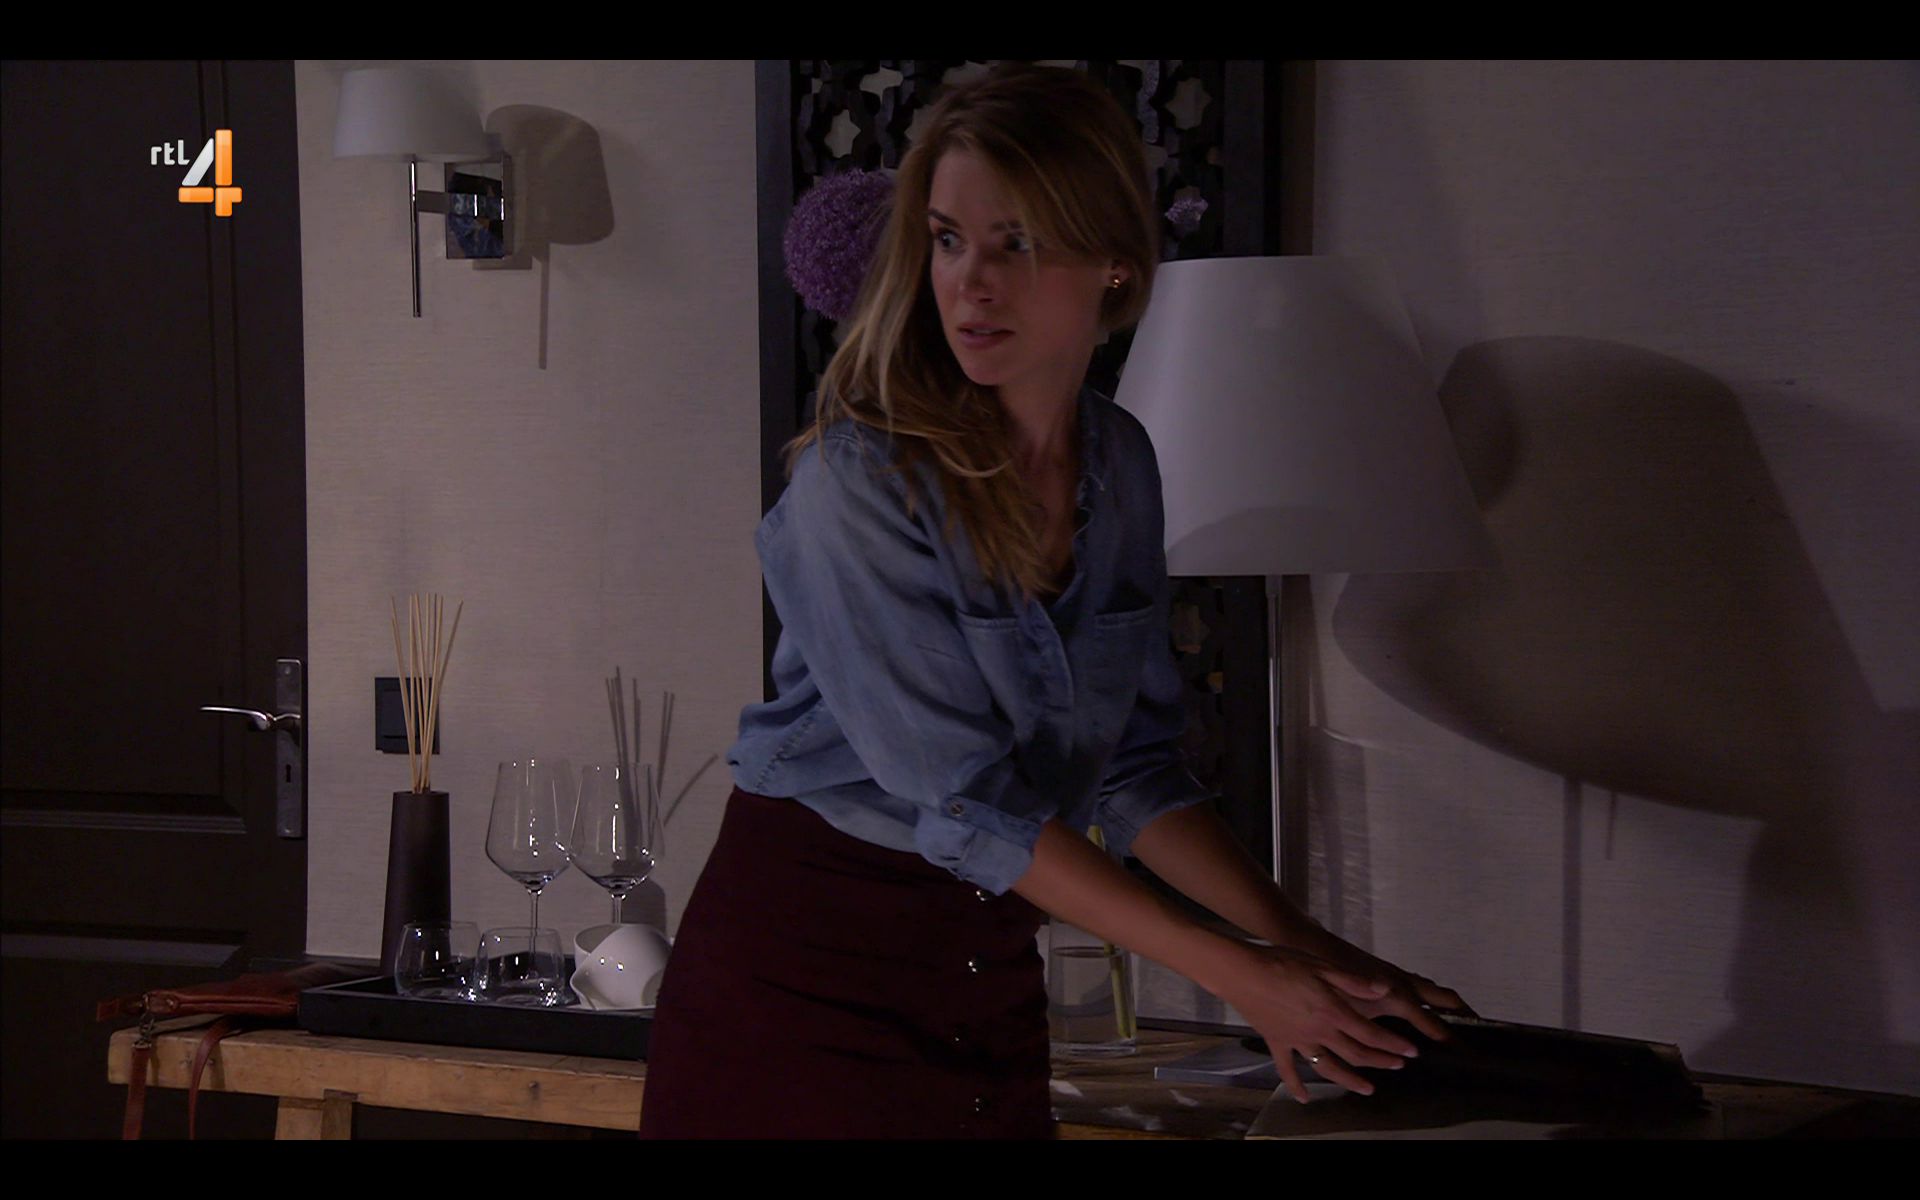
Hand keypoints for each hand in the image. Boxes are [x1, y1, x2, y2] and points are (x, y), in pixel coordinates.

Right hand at [1217, 944, 1421, 1103]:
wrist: (1243, 972)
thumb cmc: (1283, 963)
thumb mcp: (1322, 965)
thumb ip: (1353, 981)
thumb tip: (1384, 990)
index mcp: (1333, 1012)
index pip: (1371, 1034)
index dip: (1393, 1044)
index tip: (1412, 1052)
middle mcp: (1319, 1032)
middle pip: (1356, 1054)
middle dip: (1381, 1062)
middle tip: (1399, 1066)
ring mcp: (1298, 1041)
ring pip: (1329, 1068)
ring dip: (1350, 1080)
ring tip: (1368, 1089)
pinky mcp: (1278, 1043)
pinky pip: (1288, 1070)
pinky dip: (1296, 1086)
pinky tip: (1304, 1099)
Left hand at [1324, 946, 1475, 1042]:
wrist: (1314, 947)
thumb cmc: (1330, 986)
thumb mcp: (1354, 1017)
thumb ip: (1377, 1037)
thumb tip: (1400, 1055)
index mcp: (1401, 999)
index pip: (1436, 1025)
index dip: (1453, 1040)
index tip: (1469, 1054)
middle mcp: (1407, 984)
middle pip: (1448, 999)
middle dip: (1466, 1015)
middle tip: (1480, 1032)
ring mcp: (1401, 975)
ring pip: (1435, 990)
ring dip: (1450, 1004)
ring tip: (1463, 1022)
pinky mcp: (1391, 971)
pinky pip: (1422, 986)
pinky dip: (1433, 997)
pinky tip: (1427, 1008)